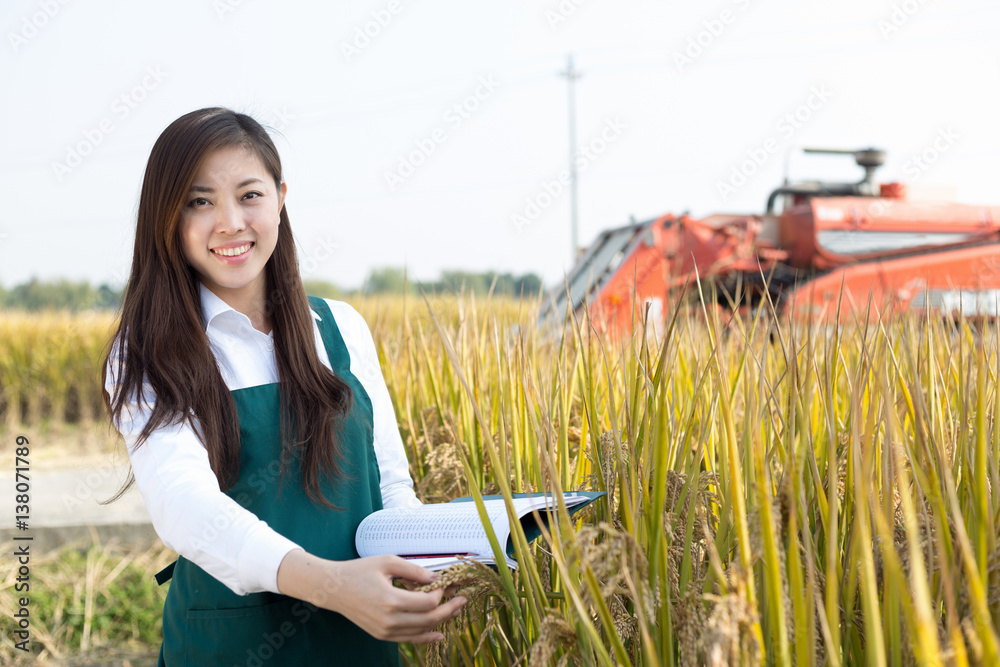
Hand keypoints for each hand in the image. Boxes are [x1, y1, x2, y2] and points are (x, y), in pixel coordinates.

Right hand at [277, 550, 465, 643]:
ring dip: (440, 623)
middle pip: (429, 620)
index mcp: (390, 600)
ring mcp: (384, 631)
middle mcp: (388, 620)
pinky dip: (425, 637)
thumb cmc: (360, 571)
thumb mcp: (387, 562)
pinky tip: (438, 633)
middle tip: (462, 601)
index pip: (428, 604)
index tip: (444, 584)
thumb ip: (413, 570)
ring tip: (455, 612)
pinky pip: (408, 639)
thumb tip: (435, 579)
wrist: (333, 589)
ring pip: (420, 632)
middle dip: (448, 610)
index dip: (441, 595)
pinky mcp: (381, 635)